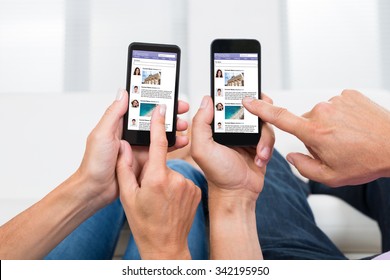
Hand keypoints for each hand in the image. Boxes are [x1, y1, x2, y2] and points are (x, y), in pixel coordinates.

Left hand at [75, 90, 189, 208]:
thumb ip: (113, 114)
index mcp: (119, 125)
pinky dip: (172, 146)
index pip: (139, 108)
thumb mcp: (102, 134)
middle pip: (152, 120)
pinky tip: (180, 142)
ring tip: (183, 127)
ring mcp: (137, 148)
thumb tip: (123, 93)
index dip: (154, 101)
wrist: (95, 190)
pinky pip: (160, 151)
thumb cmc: (94, 163)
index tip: (167, 95)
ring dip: (172, 129)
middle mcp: (129, 135)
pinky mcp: (144, 160)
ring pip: (159, 135)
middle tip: (182, 109)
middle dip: (168, 114)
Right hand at [116, 105, 200, 259]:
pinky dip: (176, 187)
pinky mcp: (196, 190)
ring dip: (165, 180)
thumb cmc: (145, 224)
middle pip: (163, 162)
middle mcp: (176, 178)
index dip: (159, 123)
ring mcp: (189, 185)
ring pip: (173, 172)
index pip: (158, 143)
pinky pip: (183, 180)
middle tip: (150, 191)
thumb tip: (124, 146)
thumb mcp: (128, 197)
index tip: (161, 108)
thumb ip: (124, 168)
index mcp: (156, 177)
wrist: (166, 246)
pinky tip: (171, 202)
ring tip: (160, 201)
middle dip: (154, 170)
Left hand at [191, 95, 274, 258]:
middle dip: (258, 110)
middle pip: (249, 106)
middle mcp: (232, 127)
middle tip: (260, 117)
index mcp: (217, 125)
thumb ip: (200, 123)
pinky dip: (267, 146)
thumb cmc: (218, 173)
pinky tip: (260, 158)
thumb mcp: (202, 148)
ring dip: (263, 136)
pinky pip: (270, 135)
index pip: (226, 102)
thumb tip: (208, 99)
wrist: (238, 193)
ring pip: (263, 120)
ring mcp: (248, 134)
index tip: (243, 88)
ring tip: (258, 152)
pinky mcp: (261, 143)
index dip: (234, 93)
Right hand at [243, 90, 389, 186]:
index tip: (249, 101)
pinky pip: (335, 106)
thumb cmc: (366, 161)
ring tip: (348, 137)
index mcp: (315, 132)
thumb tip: (291, 155)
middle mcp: (322, 112)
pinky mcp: (348, 94)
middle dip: (313, 135)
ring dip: (328, 125)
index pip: (280, 118)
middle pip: (304, 123)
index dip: (261, 110)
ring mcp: (336, 100)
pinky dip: (340, 116)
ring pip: (321, 115)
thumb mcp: (331, 176)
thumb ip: (303, 167)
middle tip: (334, 147)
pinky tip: (353, 126)